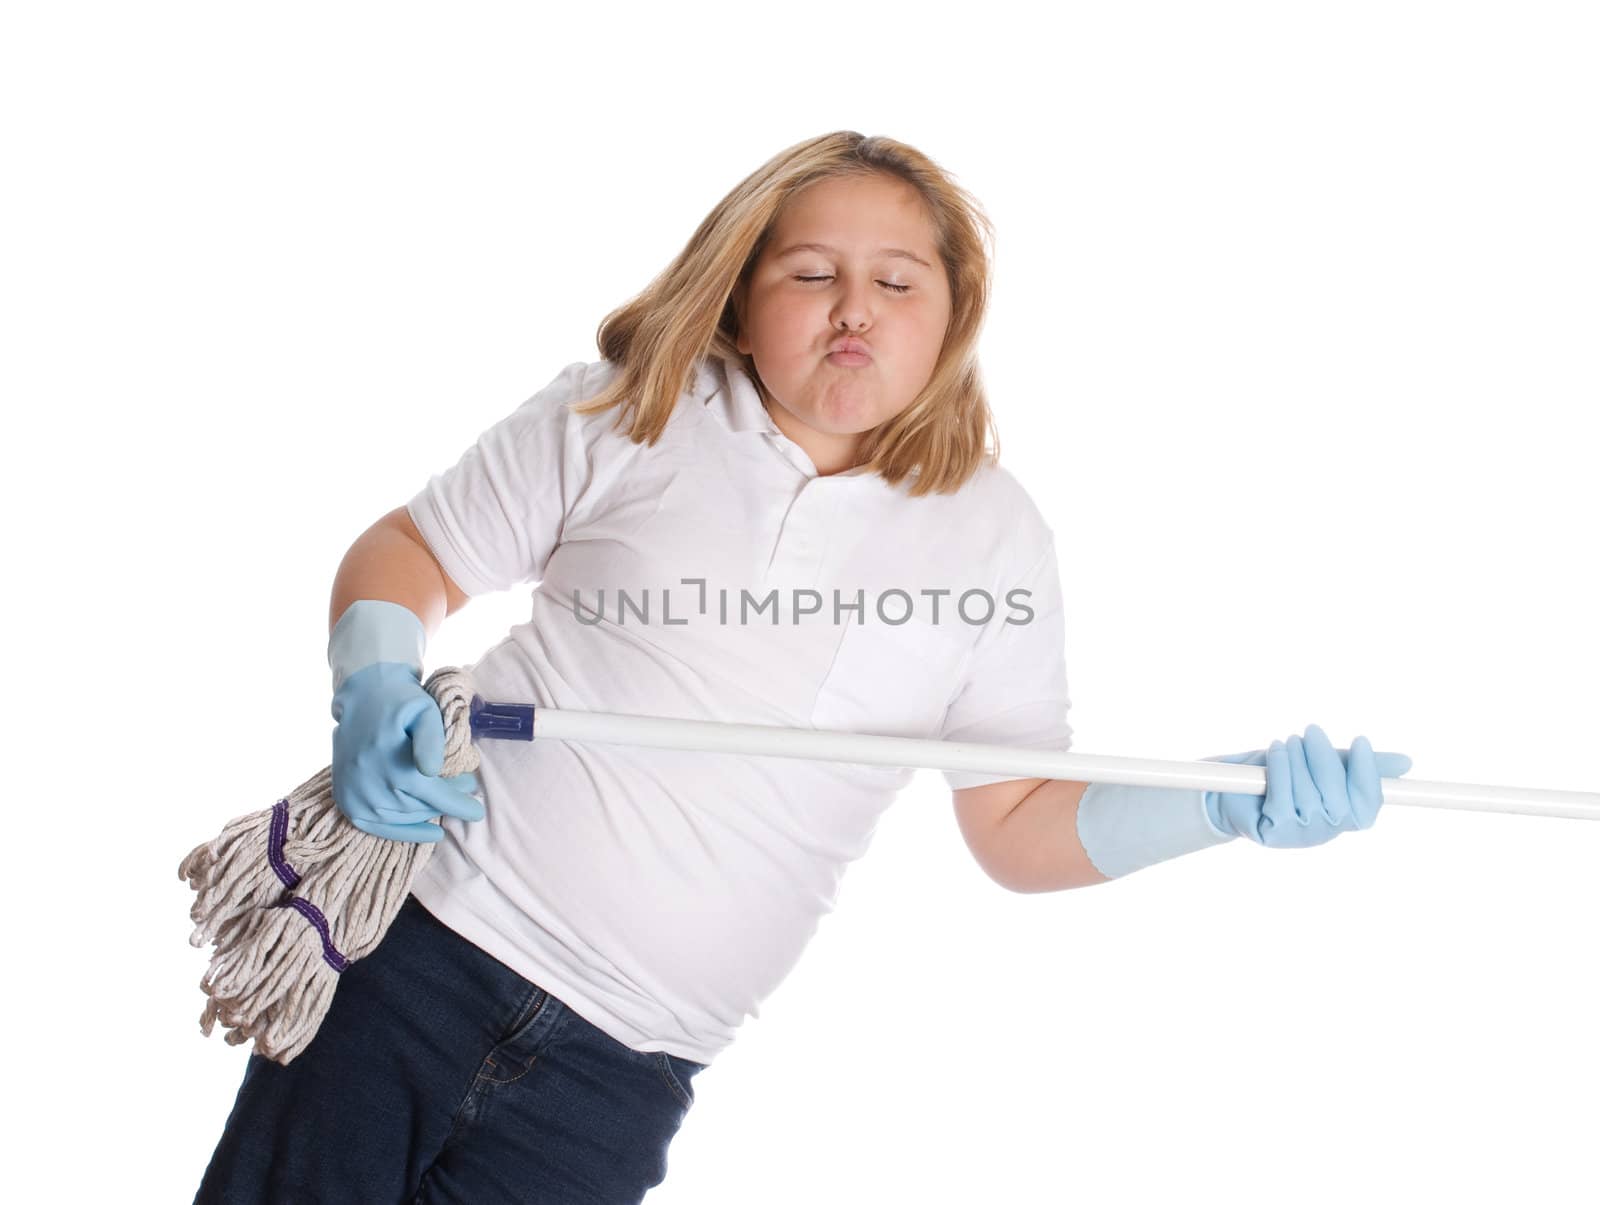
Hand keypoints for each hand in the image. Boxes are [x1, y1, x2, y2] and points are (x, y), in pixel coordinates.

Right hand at [331, 661, 484, 842]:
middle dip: (447, 802)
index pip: (437, 797)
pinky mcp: (347, 801)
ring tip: (446, 799)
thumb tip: (433, 771)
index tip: (478, 812)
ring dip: (429, 812)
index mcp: (394, 766)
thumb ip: (432, 740)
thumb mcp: (424, 711)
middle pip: (423, 807)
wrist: (362, 698)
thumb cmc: (400, 703)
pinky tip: (432, 833)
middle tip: (465, 788)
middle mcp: (372, 786)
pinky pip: (379, 828)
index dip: (460, 806)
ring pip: (406, 818)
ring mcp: (357, 797)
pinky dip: (405, 832)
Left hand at [1203, 723, 1411, 848]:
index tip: (1360, 740)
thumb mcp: (1321, 763)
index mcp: (1344, 816)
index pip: (1369, 803)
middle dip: (1324, 759)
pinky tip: (1275, 752)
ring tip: (1287, 742)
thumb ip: (1356, 764)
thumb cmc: (1281, 773)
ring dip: (1297, 760)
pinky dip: (1280, 768)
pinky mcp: (1274, 833)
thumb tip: (1407, 763)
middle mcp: (1326, 831)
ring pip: (1308, 795)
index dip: (1368, 773)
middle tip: (1310, 731)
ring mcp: (1300, 836)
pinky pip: (1283, 797)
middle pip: (1339, 798)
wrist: (1231, 787)